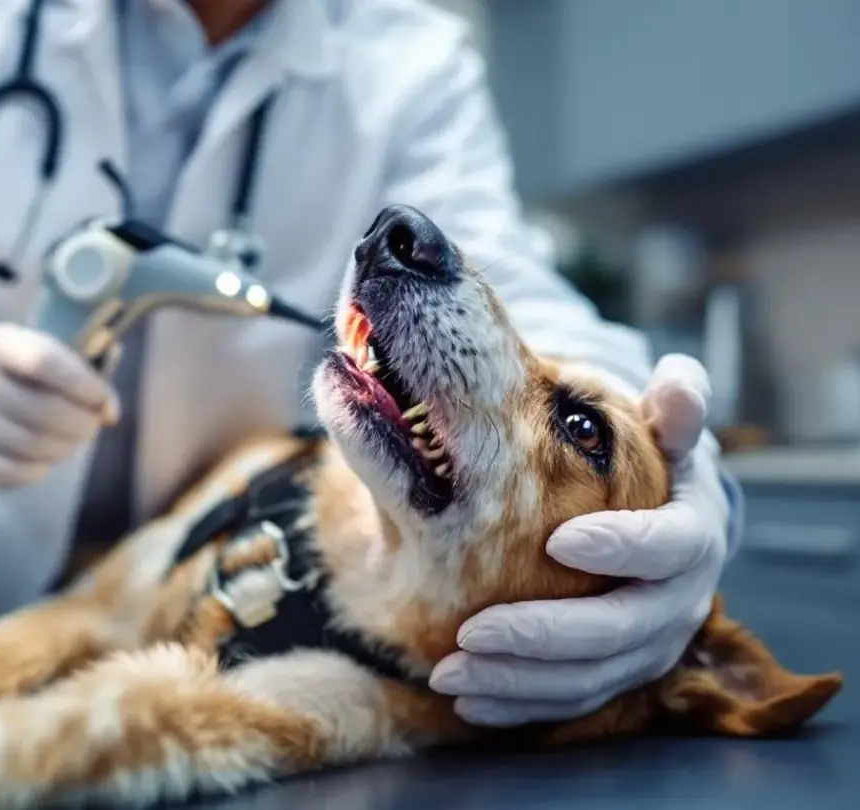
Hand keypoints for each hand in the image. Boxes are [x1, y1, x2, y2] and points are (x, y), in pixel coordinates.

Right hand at [0, 323, 119, 487]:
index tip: (103, 401)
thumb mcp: (34, 350)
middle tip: (91, 426)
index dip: (85, 385)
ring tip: (69, 442)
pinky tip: (42, 460)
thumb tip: (110, 411)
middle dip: (83, 424)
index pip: (45, 362)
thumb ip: (80, 371)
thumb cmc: (7, 371)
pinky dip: (39, 470)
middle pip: (45, 410)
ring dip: (65, 448)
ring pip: (34, 444)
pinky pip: (14, 472)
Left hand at [429, 355, 731, 726]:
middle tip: (471, 633)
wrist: (669, 520)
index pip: (668, 547)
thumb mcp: (669, 429)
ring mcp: (650, 646)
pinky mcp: (620, 672)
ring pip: (590, 677)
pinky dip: (522, 705)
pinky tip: (470, 702)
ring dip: (519, 682)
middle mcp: (678, 602)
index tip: (557, 541)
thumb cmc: (655, 465)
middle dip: (544, 636)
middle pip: (620, 631)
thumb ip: (677, 404)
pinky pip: (574, 700)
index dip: (621, 548)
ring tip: (449, 674)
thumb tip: (679, 379)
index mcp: (692, 536)